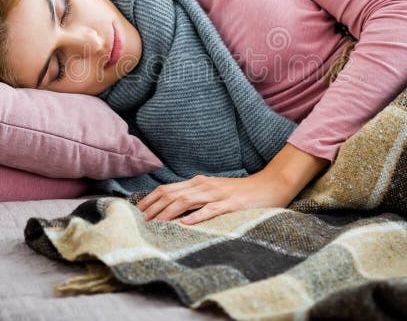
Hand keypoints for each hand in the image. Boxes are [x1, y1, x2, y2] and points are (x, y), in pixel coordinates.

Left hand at [135, 170, 297, 225]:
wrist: (270, 185)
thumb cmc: (241, 192)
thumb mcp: (215, 191)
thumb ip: (196, 197)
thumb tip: (173, 209)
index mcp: (199, 183)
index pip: (167, 189)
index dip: (150, 200)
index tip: (137, 212)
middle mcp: (204, 185)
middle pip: (171, 194)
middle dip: (153, 208)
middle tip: (138, 221)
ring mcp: (218, 194)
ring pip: (186, 200)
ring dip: (167, 212)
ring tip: (154, 223)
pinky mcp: (231, 204)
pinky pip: (211, 209)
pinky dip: (197, 216)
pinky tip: (186, 223)